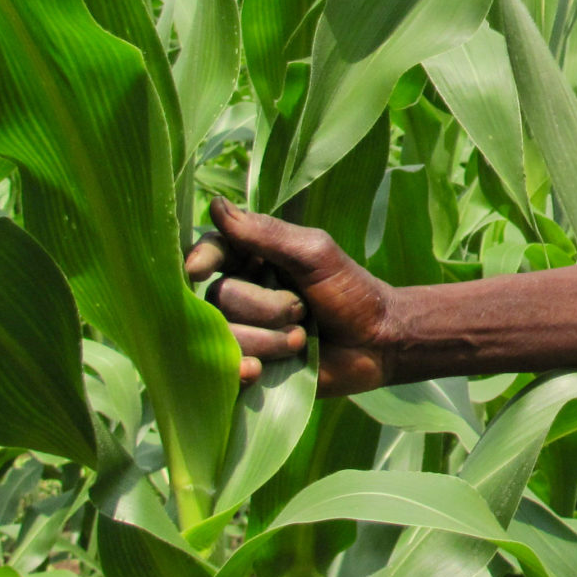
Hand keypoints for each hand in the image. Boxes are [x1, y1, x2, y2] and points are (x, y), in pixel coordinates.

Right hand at [184, 196, 399, 394]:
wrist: (377, 343)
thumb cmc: (351, 291)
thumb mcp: (314, 254)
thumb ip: (267, 234)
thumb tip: (215, 205)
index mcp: (254, 260)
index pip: (214, 252)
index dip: (202, 259)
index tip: (199, 271)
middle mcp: (241, 295)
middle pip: (220, 297)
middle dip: (266, 306)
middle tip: (303, 309)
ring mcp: (243, 333)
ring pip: (224, 335)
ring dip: (269, 339)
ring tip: (302, 339)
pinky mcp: (249, 367)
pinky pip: (225, 370)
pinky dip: (241, 369)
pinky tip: (258, 370)